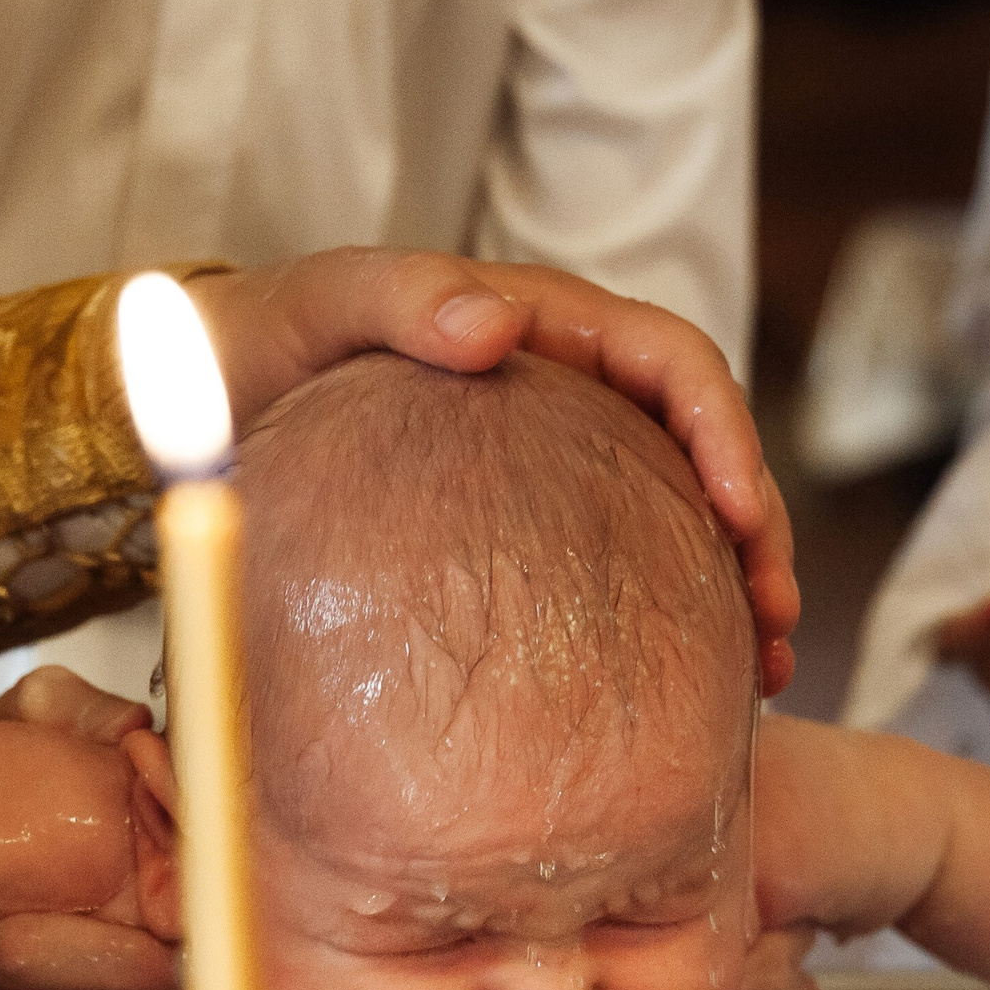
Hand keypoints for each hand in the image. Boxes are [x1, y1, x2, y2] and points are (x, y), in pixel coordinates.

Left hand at [186, 248, 797, 694]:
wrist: (213, 395)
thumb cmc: (273, 340)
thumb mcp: (326, 304)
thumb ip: (400, 296)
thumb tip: (497, 323)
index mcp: (551, 329)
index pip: (676, 365)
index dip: (726, 434)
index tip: (743, 509)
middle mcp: (576, 396)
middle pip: (707, 456)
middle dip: (759, 534)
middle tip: (776, 618)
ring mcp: (565, 467)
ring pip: (683, 523)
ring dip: (737, 591)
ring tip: (766, 674)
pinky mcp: (540, 532)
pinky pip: (630, 573)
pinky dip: (674, 626)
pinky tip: (693, 693)